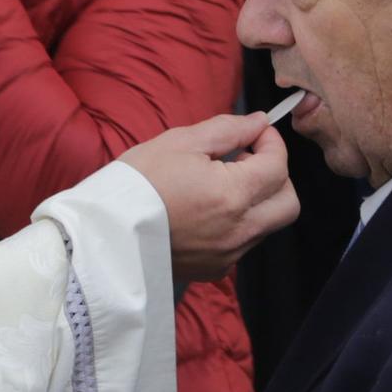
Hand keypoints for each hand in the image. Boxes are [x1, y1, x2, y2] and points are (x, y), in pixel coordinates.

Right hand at [123, 114, 298, 281]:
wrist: (104, 232)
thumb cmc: (137, 183)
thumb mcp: (180, 142)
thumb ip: (228, 129)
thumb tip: (257, 123)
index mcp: (232, 195)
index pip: (278, 166)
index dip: (272, 143)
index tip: (256, 133)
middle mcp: (238, 230)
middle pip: (288, 203)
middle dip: (277, 177)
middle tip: (248, 160)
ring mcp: (228, 254)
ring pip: (268, 225)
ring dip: (258, 201)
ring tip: (221, 185)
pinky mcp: (214, 269)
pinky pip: (243, 244)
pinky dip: (238, 224)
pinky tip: (208, 210)